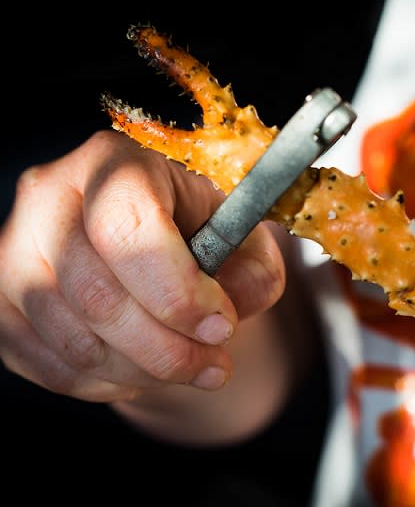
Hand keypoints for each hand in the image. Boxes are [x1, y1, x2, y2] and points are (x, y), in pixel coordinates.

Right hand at [0, 131, 285, 402]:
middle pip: (98, 294)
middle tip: (214, 365)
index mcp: (117, 164)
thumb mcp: (246, 242)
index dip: (178, 290)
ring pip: (75, 340)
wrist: (155, 252)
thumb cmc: (202, 236)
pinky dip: (107, 384)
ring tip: (187, 367)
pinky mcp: (3, 302)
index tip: (222, 327)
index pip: (127, 226)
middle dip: (169, 348)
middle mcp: (51, 197)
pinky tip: (143, 370)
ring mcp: (15, 251)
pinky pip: (52, 367)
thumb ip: (254, 270)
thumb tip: (229, 306)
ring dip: (144, 372)